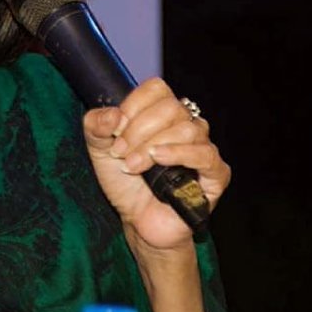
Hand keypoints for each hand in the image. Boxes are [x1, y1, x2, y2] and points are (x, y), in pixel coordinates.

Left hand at [83, 77, 230, 250]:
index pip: (156, 89)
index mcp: (162, 114)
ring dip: (152, 147)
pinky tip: (159, 160)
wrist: (137, 222)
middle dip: (138, 131)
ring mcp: (203, 148)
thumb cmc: (125, 183)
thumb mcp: (99, 150)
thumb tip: (113, 115)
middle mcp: (187, 126)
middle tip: (120, 154)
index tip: (115, 130)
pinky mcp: (215, 174)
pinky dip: (179, 154)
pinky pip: (206, 155)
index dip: (133, 106)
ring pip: (187, 129)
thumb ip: (96, 126)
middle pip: (171, 108)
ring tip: (132, 166)